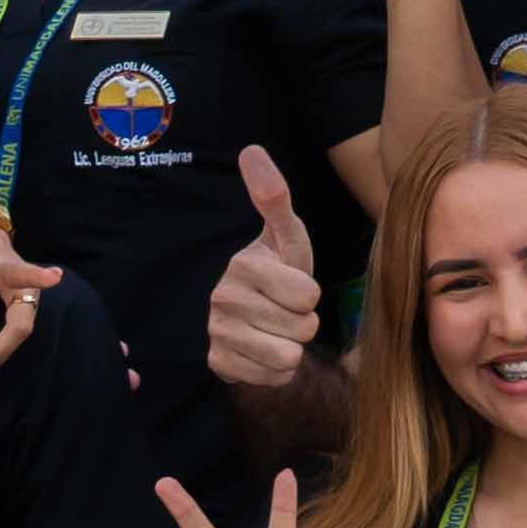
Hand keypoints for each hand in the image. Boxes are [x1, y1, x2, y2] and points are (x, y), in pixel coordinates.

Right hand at [206, 142, 326, 400]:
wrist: (248, 315)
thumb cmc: (276, 271)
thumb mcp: (285, 236)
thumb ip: (274, 197)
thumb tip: (250, 149)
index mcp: (243, 265)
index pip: (308, 296)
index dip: (309, 295)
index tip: (292, 286)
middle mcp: (223, 299)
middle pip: (301, 328)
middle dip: (302, 323)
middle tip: (284, 310)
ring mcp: (217, 334)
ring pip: (288, 357)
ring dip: (291, 348)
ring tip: (275, 330)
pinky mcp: (218, 364)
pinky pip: (272, 378)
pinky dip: (275, 370)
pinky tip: (262, 350)